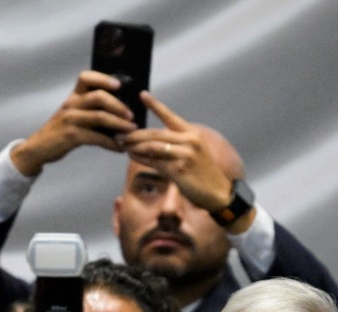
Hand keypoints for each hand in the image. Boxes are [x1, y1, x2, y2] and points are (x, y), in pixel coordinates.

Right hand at [10, 70, 135, 176]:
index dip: (103, 78)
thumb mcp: (70, 114)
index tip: (118, 85)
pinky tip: (119, 148)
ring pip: (100, 117)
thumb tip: (118, 110)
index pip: (86, 77)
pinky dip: (111, 144)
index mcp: (73, 97)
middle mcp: (71, 104)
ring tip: (131, 130)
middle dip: (119, 105)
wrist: (38, 148)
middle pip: (99, 96)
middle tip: (131, 115)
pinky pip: (97, 138)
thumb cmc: (60, 131)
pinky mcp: (71, 136)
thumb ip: (88, 108)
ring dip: (119, 124)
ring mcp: (70, 119)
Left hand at [119, 94, 243, 215]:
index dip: (155, 105)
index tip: (142, 94)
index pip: (170, 116)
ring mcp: (185, 154)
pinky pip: (154, 162)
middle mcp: (190, 140)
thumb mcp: (192, 153)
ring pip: (153, 146)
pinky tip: (131, 156)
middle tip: (120, 133)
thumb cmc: (202, 173)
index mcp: (192, 133)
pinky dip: (141, 158)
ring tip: (122, 144)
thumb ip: (174, 144)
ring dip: (134, 145)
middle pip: (156, 133)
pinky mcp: (179, 169)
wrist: (217, 192)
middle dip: (135, 133)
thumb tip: (149, 142)